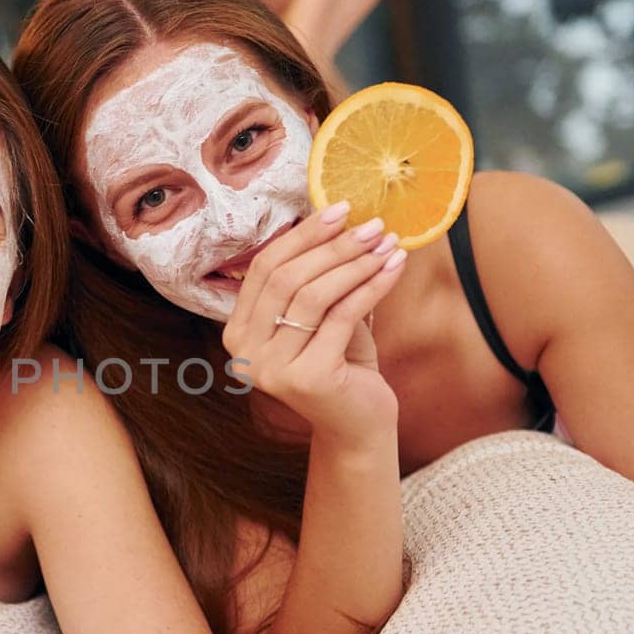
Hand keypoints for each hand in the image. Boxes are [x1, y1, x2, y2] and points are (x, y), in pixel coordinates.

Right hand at [223, 204, 405, 444]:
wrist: (359, 425)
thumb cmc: (342, 364)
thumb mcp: (322, 316)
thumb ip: (316, 278)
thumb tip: (338, 218)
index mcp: (238, 332)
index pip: (263, 268)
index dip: (302, 235)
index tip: (340, 208)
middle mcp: (244, 352)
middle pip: (286, 278)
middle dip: (332, 245)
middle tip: (371, 224)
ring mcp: (271, 369)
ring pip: (313, 296)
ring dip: (355, 263)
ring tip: (387, 243)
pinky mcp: (306, 378)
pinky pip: (342, 317)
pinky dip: (371, 287)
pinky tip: (394, 268)